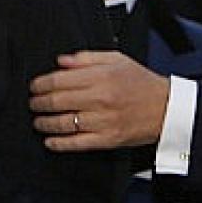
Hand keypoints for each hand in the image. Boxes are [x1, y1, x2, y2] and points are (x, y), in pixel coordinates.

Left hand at [28, 51, 169, 150]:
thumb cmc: (142, 83)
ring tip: (38, 121)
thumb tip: (61, 61)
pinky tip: (50, 141)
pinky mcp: (107, 139)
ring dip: (44, 123)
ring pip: (63, 123)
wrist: (168, 109)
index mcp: (102, 77)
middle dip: (38, 103)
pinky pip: (77, 143)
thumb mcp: (117, 60)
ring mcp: (103, 121)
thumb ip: (86, 58)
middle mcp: (101, 98)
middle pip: (57, 101)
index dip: (41, 84)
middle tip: (33, 103)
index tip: (34, 86)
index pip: (59, 80)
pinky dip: (59, 143)